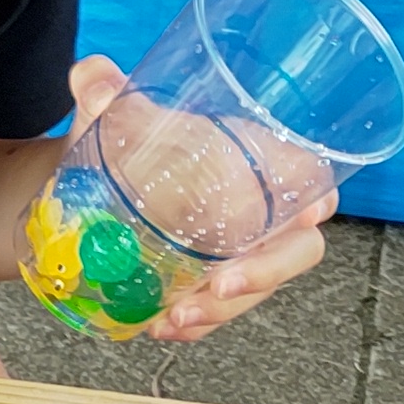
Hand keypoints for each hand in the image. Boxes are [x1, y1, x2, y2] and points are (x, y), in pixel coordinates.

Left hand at [63, 55, 340, 343]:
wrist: (83, 181)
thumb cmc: (127, 141)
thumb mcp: (115, 114)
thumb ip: (104, 90)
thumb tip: (90, 77)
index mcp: (256, 165)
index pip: (311, 183)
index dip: (320, 201)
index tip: (309, 216)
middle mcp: (256, 215)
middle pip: (292, 252)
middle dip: (264, 274)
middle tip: (221, 285)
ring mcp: (233, 256)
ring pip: (252, 292)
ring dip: (220, 312)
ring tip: (175, 316)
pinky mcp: (203, 285)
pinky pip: (213, 314)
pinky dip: (192, 326)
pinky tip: (160, 327)